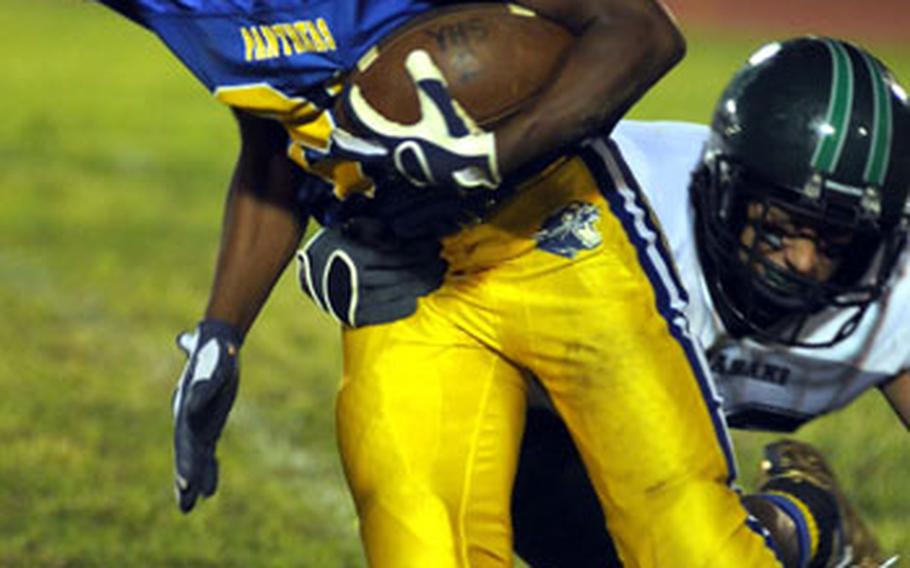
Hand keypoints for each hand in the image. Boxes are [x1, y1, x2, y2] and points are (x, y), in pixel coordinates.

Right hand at [171, 320, 241, 512]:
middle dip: (186, 478)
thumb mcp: (214, 366)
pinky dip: (209, 469)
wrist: (219, 344)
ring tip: (189, 506)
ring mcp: (197, 423)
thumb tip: (191, 403)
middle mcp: (188, 418)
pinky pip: (207, 451)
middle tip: (185, 504)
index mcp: (185, 406)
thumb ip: (204, 385)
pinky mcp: (209, 424)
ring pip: (194, 457)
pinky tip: (209, 490)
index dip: (185, 462)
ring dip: (193, 480)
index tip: (186, 481)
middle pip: (186, 453)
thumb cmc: (216, 353)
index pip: (184, 440)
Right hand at [298, 218, 446, 326]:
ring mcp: (358, 301)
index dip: (422, 250)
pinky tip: (417, 296)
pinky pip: (392, 312)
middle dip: (429, 266)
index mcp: (358, 256)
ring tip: (437, 276)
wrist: (308, 275)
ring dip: (426, 284)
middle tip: (441, 260)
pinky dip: (408, 304)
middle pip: (407, 274)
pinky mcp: (358, 317)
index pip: (401, 255)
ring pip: (404, 293)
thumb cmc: (334, 245)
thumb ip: (375, 227)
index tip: (434, 245)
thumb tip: (404, 229)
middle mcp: (358, 280)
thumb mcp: (349, 227)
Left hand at [332, 50, 499, 189]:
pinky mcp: (430, 176)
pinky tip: (415, 150)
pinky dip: (402, 154)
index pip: (367, 124)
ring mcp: (414, 171)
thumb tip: (415, 55)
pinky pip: (408, 163)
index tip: (350, 95)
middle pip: (368, 152)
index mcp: (397, 145)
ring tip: (373, 144)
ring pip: (388, 161)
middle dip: (352, 144)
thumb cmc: (459, 142)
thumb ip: (427, 82)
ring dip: (378, 151)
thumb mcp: (442, 108)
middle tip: (337, 141)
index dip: (356, 108)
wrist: (482, 168)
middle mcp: (400, 162)